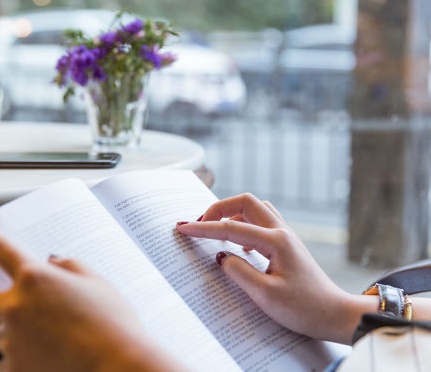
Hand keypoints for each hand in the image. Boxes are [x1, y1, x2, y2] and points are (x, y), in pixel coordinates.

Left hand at [0, 226, 188, 371]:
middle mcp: (16, 307)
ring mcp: (12, 341)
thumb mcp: (96, 283)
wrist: (119, 367)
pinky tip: (49, 359)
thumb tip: (51, 264)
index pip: (2, 251)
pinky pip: (8, 362)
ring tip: (50, 341)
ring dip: (16, 334)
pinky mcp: (15, 369)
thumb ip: (68, 267)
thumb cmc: (114, 324)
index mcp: (35, 278)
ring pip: (1, 334)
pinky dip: (22, 360)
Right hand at [176, 193, 378, 344]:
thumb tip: (221, 256)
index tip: (182, 228)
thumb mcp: (265, 295)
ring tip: (215, 230)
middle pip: (245, 202)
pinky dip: (244, 225)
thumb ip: (239, 272)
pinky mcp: (287, 245)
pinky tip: (239, 246)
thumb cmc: (304, 308)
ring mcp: (286, 236)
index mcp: (275, 242)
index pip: (231, 228)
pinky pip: (262, 222)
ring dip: (232, 214)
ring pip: (255, 209)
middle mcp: (281, 232)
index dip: (204, 228)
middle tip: (199, 224)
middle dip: (218, 209)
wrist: (334, 314)